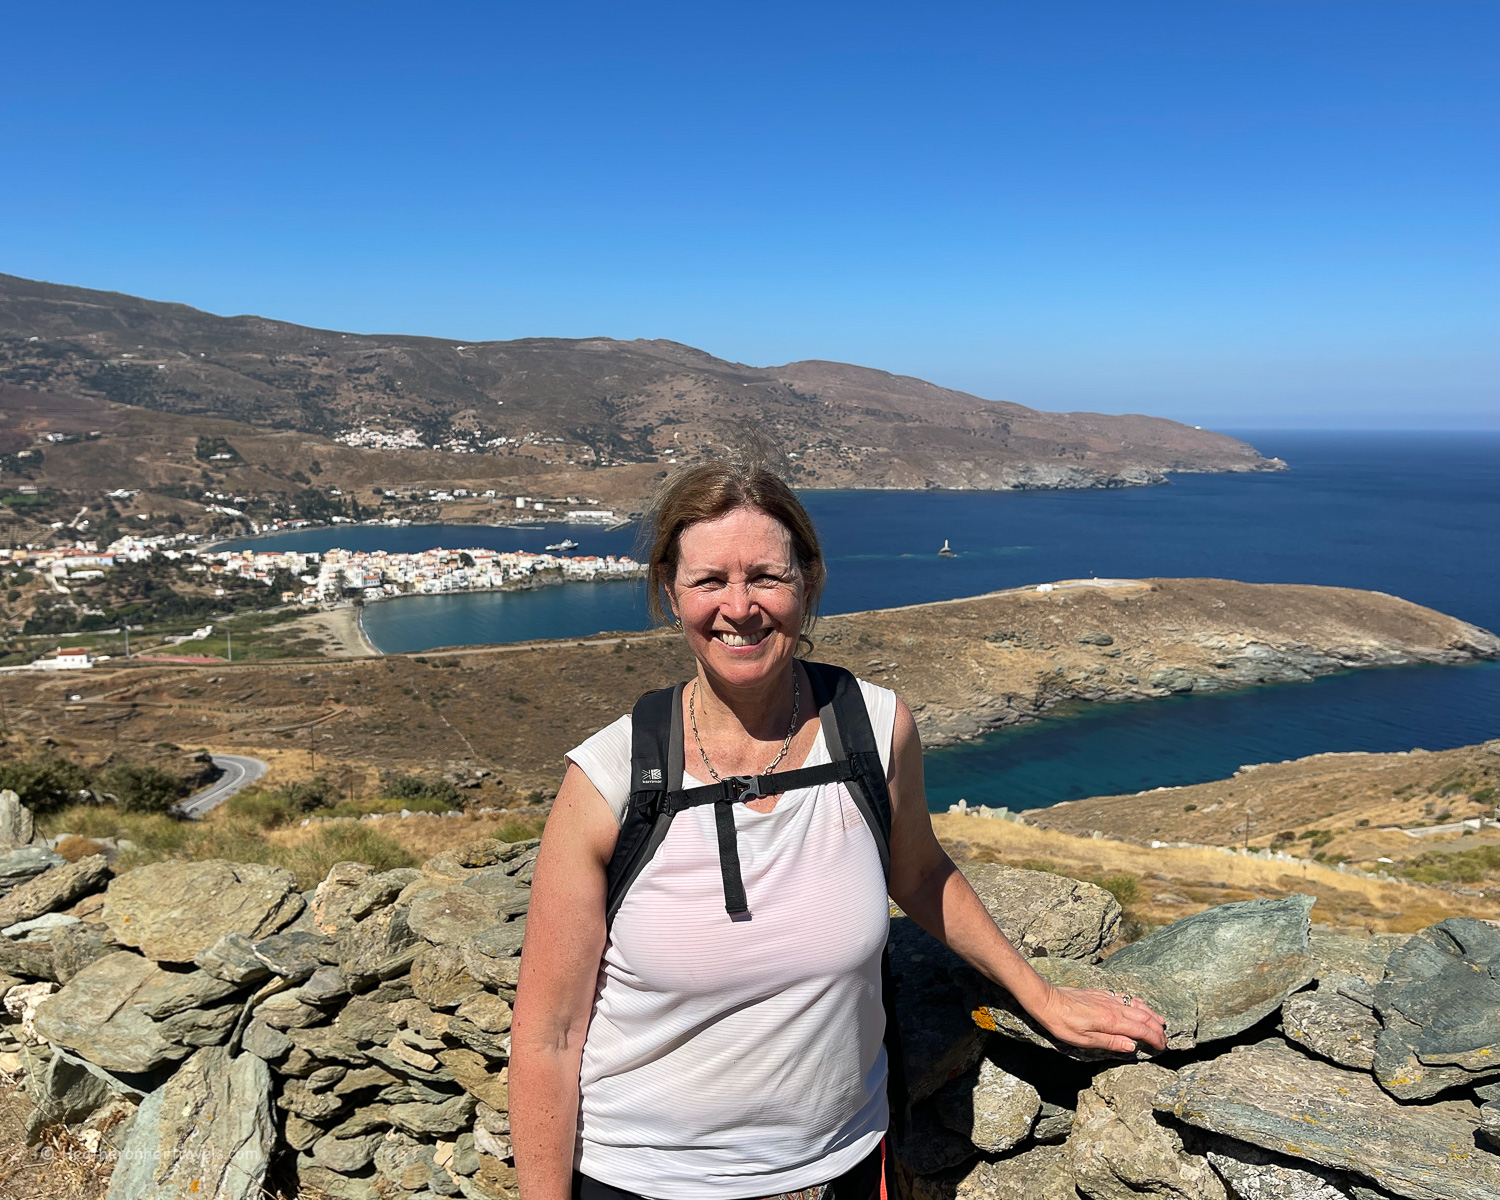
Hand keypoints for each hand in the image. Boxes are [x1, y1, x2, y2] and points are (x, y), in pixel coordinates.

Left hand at [1030, 985, 1168, 1054]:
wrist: (1047, 1000)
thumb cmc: (1063, 1023)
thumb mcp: (1084, 1040)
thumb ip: (1110, 1042)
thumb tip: (1133, 1046)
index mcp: (1111, 1021)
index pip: (1141, 1030)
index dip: (1155, 1039)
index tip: (1162, 1047)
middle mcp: (1113, 1007)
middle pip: (1143, 1017)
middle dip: (1157, 1029)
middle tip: (1165, 1040)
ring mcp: (1108, 998)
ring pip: (1137, 1005)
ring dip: (1151, 1014)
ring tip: (1161, 1023)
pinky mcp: (1101, 993)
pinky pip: (1126, 998)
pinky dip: (1138, 1003)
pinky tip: (1140, 1005)